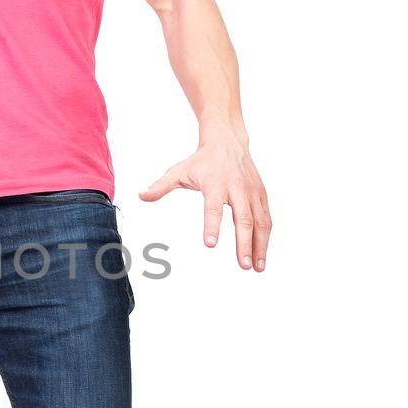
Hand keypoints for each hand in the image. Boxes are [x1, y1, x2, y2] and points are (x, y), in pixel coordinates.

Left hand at [140, 134, 271, 270]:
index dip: (212, 225)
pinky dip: (265, 237)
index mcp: (215, 183)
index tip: (210, 244)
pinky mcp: (261, 194)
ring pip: (260, 221)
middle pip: (243, 219)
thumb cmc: (202, 160)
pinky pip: (266, 218)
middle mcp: (237, 188)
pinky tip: (261, 254)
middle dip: (244, 243)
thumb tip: (141, 195)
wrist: (227, 141)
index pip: (213, 207)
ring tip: (257, 267)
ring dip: (260, 245)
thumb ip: (161, 186)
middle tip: (242, 265)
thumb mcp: (179, 170)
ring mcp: (252, 192)